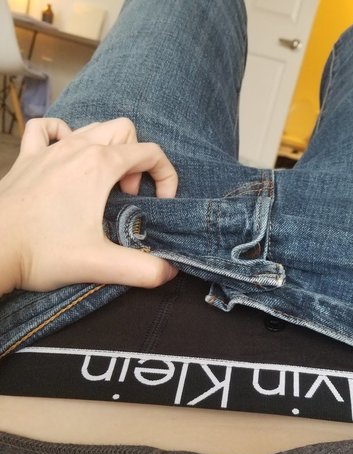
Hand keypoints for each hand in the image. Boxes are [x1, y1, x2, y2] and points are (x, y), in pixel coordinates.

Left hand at [0, 117, 178, 294]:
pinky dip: (63, 135)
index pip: (150, 152)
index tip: (159, 204)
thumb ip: (143, 270)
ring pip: (92, 126)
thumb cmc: (41, 253)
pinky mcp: (28, 158)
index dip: (166, 176)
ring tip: (103, 183)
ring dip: (108, 149)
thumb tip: (168, 272)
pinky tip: (65, 157)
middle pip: (124, 130)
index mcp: (99, 166)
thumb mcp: (100, 264)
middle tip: (128, 194)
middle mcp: (76, 148)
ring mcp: (49, 150)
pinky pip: (47, 128)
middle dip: (137, 160)